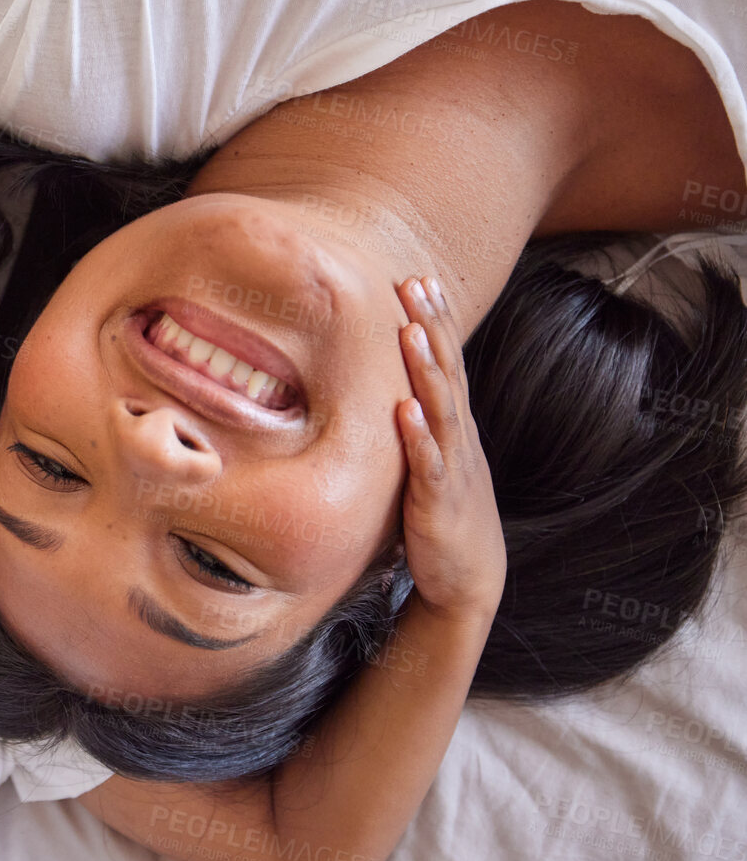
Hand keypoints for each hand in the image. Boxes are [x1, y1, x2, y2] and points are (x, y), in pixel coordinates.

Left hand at [394, 276, 505, 621]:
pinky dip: (416, 438)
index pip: (448, 364)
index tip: (420, 280)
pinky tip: (403, 412)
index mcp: (454, 428)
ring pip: (439, 411)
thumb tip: (390, 386)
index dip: (436, 322)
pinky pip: (427, 466)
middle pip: (447, 373)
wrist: (469, 580)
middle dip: (432, 327)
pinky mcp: (437, 503)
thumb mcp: (433, 461)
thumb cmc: (444, 516)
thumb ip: (418, 425)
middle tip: (416, 283)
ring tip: (409, 332)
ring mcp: (451, 469)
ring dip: (425, 370)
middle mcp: (458, 440)